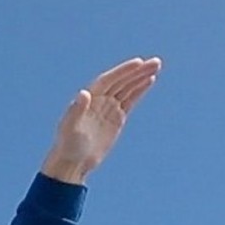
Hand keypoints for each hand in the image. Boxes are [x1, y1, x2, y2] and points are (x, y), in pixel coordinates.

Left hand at [41, 56, 161, 183]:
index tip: (138, 63)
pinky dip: (139, 90)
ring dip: (141, 77)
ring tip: (156, 65)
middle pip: (120, 82)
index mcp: (88, 99)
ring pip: (127, 89)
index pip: (107, 81)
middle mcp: (98, 100)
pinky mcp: (116, 119)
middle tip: (155, 62)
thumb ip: (76, 110)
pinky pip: (130, 100)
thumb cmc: (67, 145)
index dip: (122, 71)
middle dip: (137, 72)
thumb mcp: (70, 128)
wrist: (73, 163)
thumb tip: (84, 93)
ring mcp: (108, 108)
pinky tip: (149, 80)